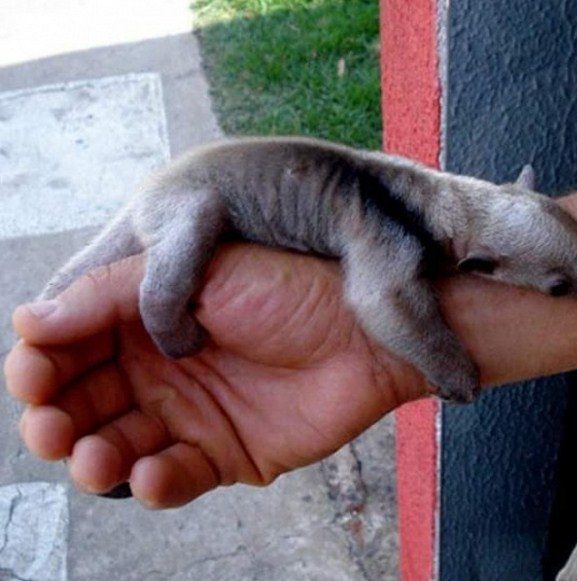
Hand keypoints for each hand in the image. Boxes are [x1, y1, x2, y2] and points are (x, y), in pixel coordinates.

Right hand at [4, 245, 427, 507]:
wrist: (364, 329)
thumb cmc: (287, 288)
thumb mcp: (197, 271)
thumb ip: (113, 295)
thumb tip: (29, 320)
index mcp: (144, 318)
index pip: (69, 346)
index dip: (41, 363)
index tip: (30, 374)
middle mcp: (159, 367)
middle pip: (83, 402)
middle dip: (55, 417)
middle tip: (50, 424)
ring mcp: (190, 412)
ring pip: (117, 447)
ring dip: (95, 458)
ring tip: (95, 457)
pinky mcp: (224, 452)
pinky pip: (174, 477)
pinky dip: (155, 483)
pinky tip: (152, 475)